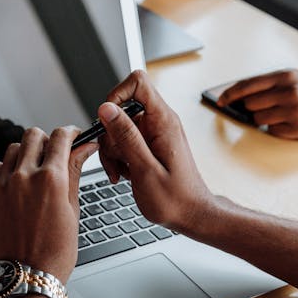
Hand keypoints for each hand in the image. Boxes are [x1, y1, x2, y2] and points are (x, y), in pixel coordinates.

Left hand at [0, 127, 96, 282]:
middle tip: (54, 154)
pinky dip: (7, 168)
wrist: (25, 277)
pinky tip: (16, 182)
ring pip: (14, 149)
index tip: (73, 137)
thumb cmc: (54, 252)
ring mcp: (3, 185)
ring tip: (35, 171)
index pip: (60, 136)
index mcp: (51, 179)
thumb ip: (74, 173)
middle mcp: (24, 177)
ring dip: (26, 153)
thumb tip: (84, 148)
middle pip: (34, 135)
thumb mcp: (72, 210)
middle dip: (47, 140)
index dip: (70, 133)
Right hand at [97, 71, 214, 232]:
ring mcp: (153, 133)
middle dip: (110, 136)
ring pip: (117, 128)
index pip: (137, 82)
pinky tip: (125, 174)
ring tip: (122, 173)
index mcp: (163, 121)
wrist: (191, 215)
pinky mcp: (148, 144)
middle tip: (117, 161)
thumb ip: (126, 136)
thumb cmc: (174, 199)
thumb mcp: (145, 169)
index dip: (116, 95)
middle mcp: (159, 122)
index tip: (107, 121)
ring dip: (112, 151)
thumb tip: (106, 109)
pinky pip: (123, 141)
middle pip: (120, 110)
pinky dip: (118, 157)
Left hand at [217, 69, 297, 139]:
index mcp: (286, 76)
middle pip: (250, 105)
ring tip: (284, 115)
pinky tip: (294, 124)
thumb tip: (239, 98)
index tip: (220, 101)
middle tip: (270, 108)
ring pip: (259, 120)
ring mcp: (295, 110)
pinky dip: (279, 130)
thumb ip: (269, 86)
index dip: (230, 94)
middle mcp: (290, 91)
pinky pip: (273, 132)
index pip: (248, 85)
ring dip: (266, 120)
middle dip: (254, 109)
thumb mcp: (296, 79)